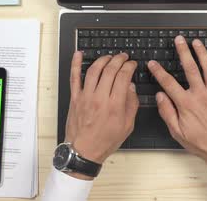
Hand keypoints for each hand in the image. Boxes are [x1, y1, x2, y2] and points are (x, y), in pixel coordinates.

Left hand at [65, 52, 138, 178]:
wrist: (83, 151)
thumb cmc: (105, 141)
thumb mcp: (127, 126)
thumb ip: (131, 104)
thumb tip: (131, 87)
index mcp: (115, 105)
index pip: (123, 77)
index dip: (129, 66)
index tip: (132, 64)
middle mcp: (99, 98)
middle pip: (110, 70)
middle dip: (119, 59)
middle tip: (123, 57)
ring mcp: (85, 96)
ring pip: (94, 70)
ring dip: (103, 59)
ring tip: (109, 57)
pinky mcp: (75, 98)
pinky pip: (74, 77)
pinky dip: (75, 64)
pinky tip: (78, 54)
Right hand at [148, 36, 206, 174]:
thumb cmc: (202, 143)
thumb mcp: (178, 132)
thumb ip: (167, 113)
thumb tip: (160, 97)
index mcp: (186, 104)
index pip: (168, 83)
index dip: (159, 71)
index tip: (153, 63)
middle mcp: (201, 95)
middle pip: (190, 68)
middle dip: (183, 52)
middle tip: (179, 40)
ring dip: (201, 52)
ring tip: (196, 42)